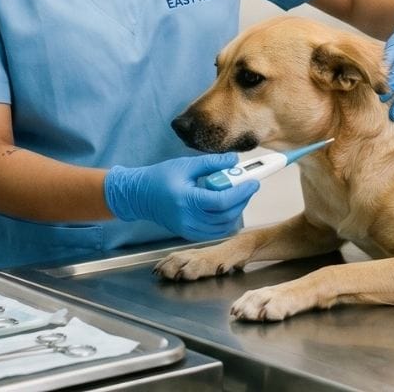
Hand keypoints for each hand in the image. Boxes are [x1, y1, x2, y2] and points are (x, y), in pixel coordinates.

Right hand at [104, 153, 258, 241]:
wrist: (140, 196)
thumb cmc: (161, 177)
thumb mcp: (186, 165)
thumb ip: (212, 163)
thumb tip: (234, 160)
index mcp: (186, 199)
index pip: (221, 201)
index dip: (241, 192)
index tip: (253, 182)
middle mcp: (187, 218)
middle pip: (225, 215)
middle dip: (242, 200)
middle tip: (249, 185)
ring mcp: (187, 229)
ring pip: (222, 226)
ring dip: (236, 211)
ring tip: (240, 194)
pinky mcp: (188, 233)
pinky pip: (214, 231)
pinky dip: (225, 221)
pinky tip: (229, 207)